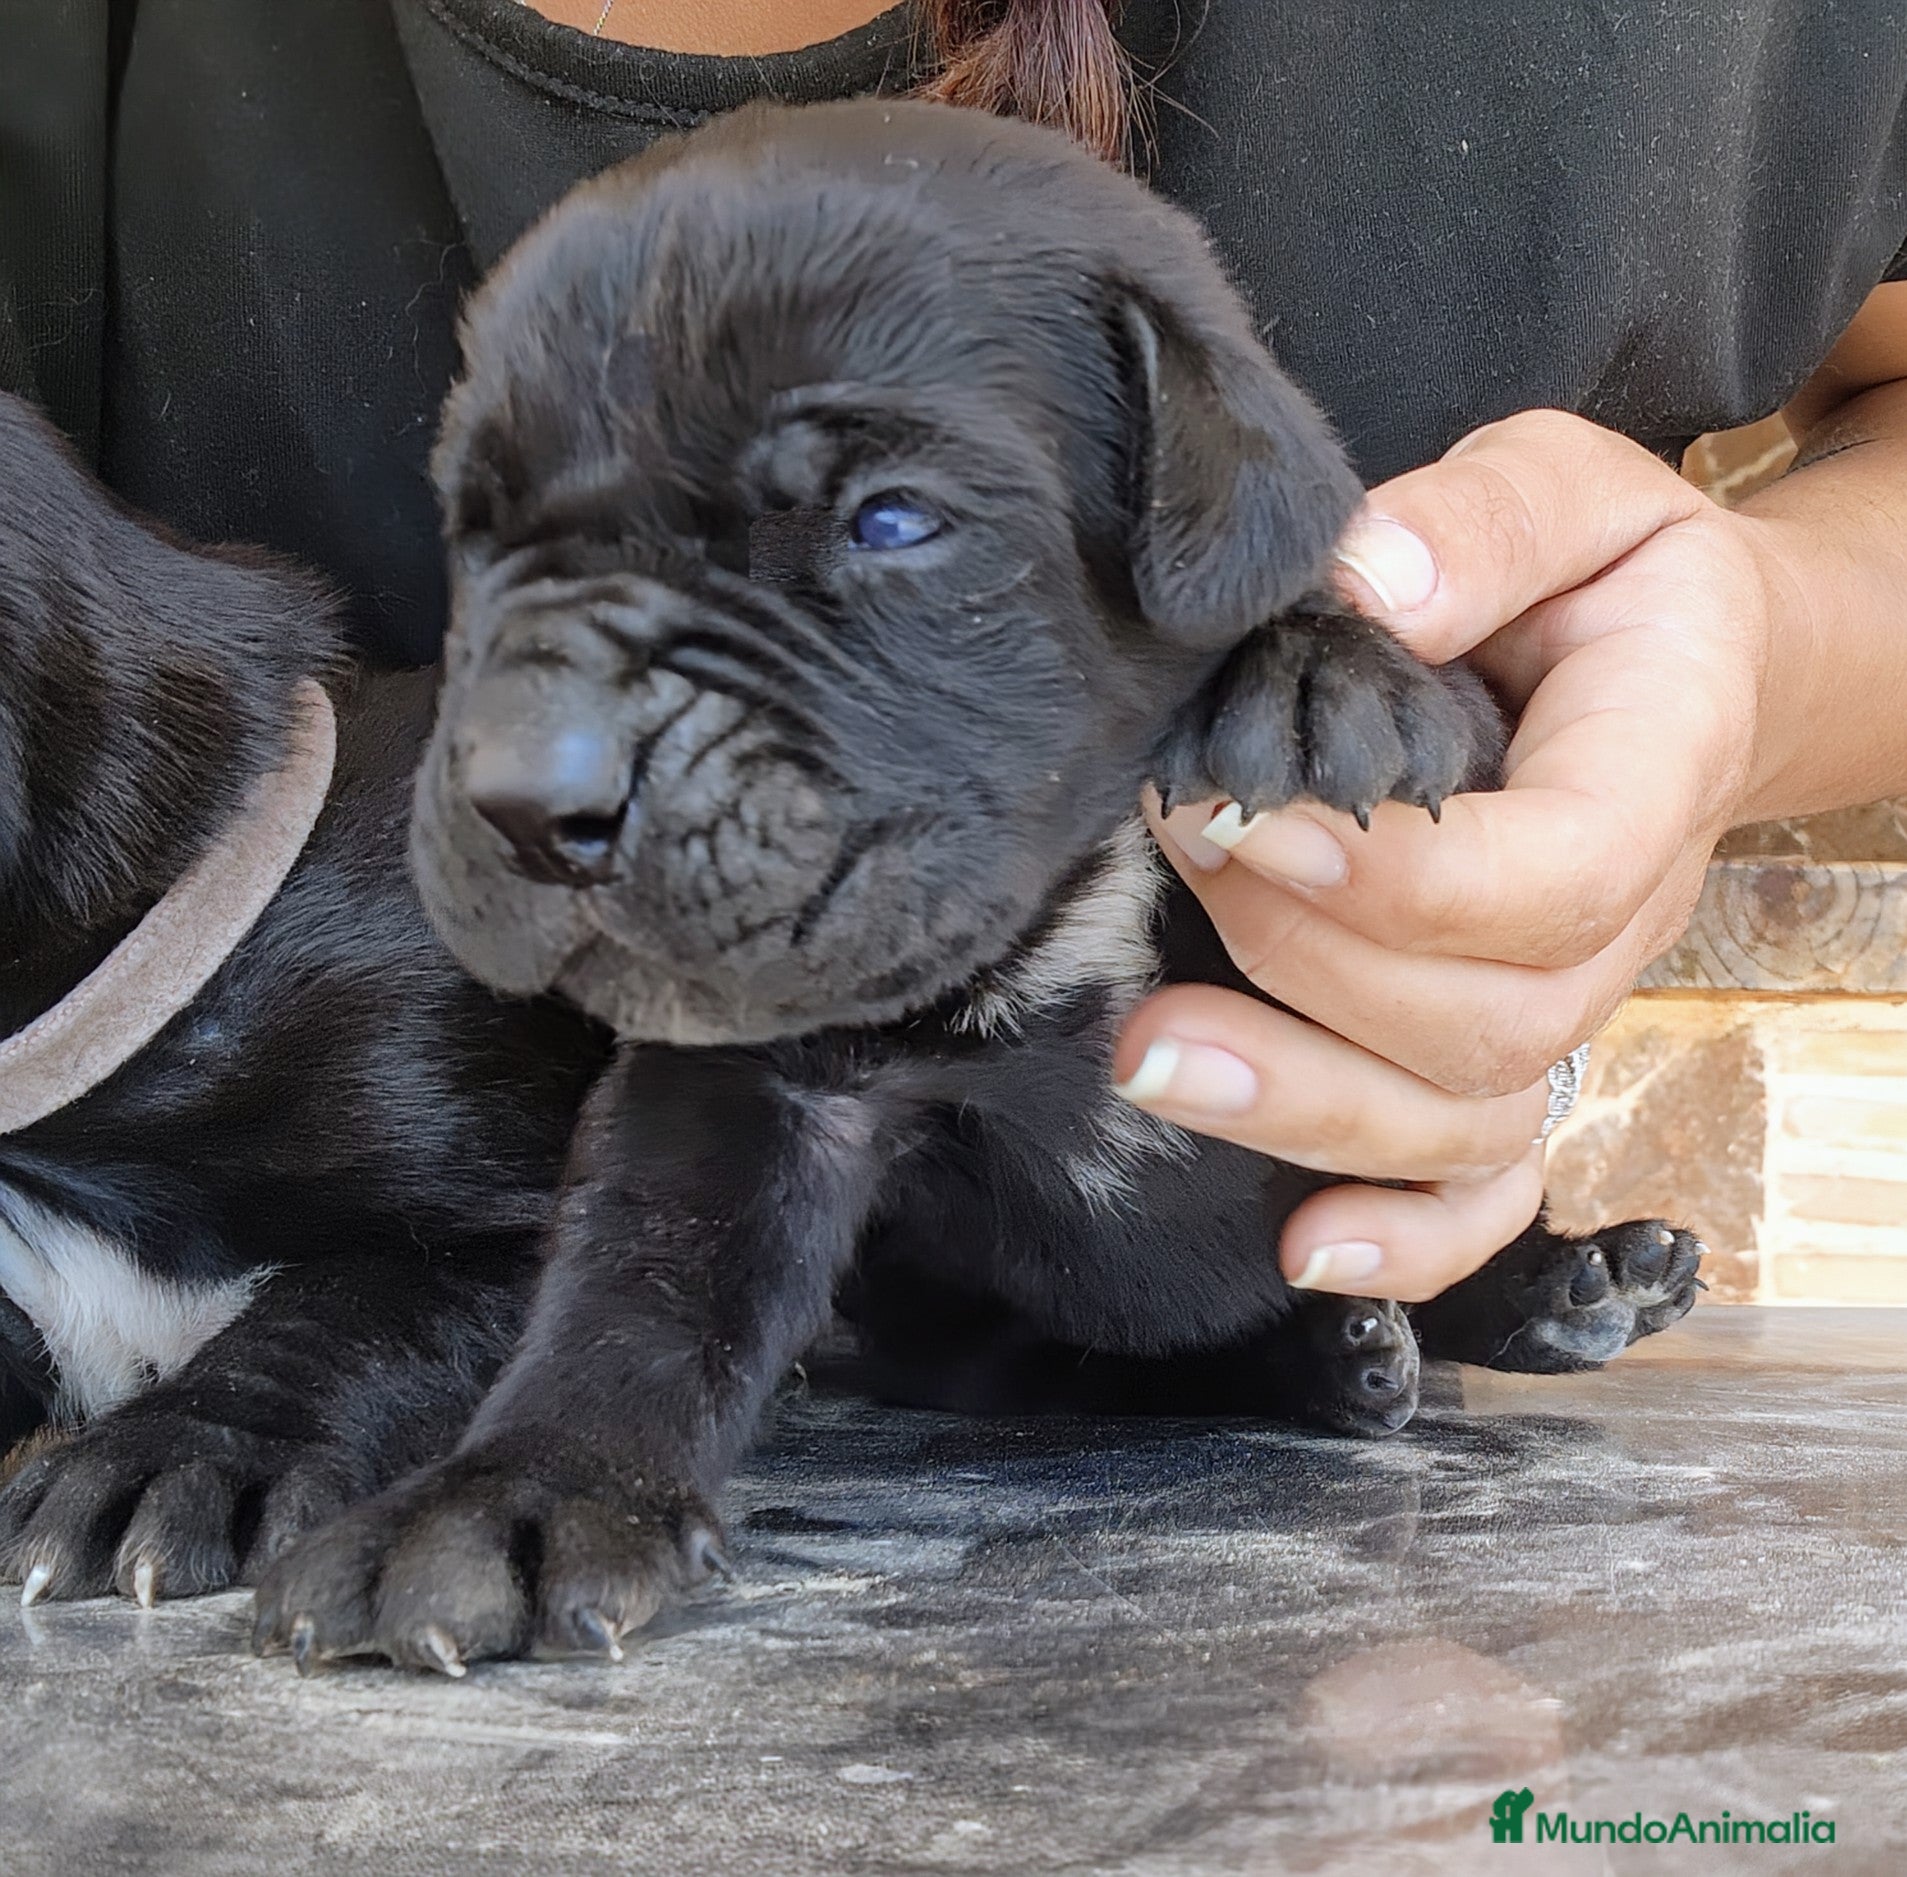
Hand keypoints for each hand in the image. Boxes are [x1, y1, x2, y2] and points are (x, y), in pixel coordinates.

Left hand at [1115, 410, 1781, 1301]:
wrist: (1683, 669)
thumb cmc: (1609, 580)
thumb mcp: (1571, 492)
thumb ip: (1482, 525)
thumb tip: (1364, 585)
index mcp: (1649, 778)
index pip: (1551, 879)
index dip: (1397, 878)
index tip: (1249, 811)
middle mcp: (1615, 927)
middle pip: (1480, 1023)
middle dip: (1299, 960)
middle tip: (1173, 845)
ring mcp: (1561, 1008)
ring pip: (1459, 1120)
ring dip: (1299, 1107)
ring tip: (1148, 1050)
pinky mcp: (1512, 1050)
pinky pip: (1487, 1188)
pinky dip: (1404, 1241)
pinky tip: (1301, 1252)